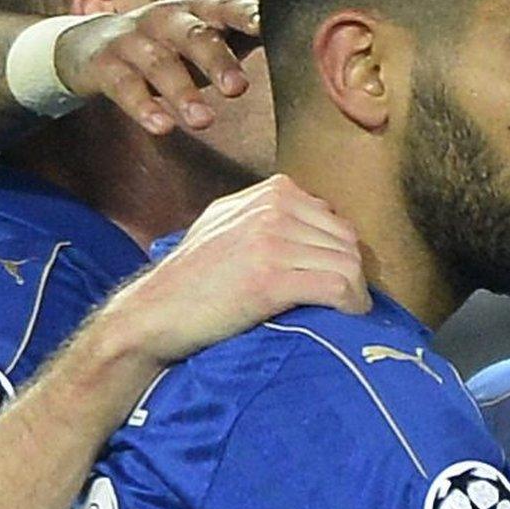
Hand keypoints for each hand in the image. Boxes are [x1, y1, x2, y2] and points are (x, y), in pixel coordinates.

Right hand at [53, 0, 261, 134]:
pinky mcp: (105, 64)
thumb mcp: (204, 37)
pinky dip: (142, 106)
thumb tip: (302, 47)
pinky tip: (162, 127)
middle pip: (194, 34)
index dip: (246, 14)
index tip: (266, 25)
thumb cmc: (169, 46)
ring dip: (182, 91)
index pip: (226, 7)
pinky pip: (124, 86)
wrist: (91, 45)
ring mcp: (133, 39)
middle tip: (238, 89)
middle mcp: (166, 18)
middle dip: (216, 59)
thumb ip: (244, 38)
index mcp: (198, 10)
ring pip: (159, 62)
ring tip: (203, 121)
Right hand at [97, 175, 366, 366]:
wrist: (154, 311)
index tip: (336, 278)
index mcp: (270, 192)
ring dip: (355, 293)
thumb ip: (269, 214)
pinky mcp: (271, 279)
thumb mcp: (228, 223)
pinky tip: (347, 316)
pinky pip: (337, 287)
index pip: (335, 220)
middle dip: (353, 274)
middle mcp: (273, 209)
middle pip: (347, 241)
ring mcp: (271, 241)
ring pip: (348, 264)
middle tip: (347, 300)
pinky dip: (350, 304)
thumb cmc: (192, 277)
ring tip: (347, 311)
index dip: (341, 253)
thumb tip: (319, 220)